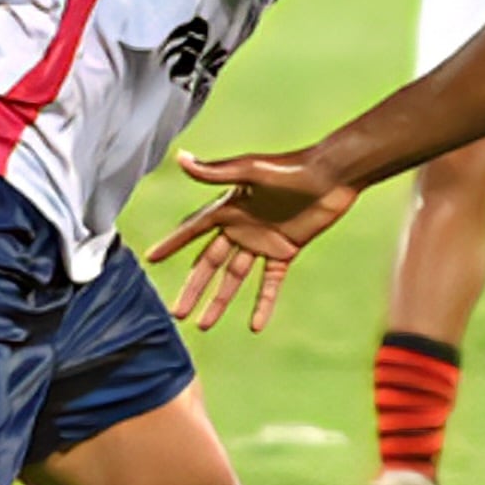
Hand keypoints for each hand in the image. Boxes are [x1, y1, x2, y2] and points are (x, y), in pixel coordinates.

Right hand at [148, 151, 362, 331]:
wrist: (333, 175)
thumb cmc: (292, 168)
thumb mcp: (251, 169)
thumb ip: (215, 172)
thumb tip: (180, 157)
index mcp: (228, 208)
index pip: (193, 230)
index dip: (173, 243)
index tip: (151, 258)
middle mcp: (241, 227)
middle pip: (210, 263)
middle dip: (193, 287)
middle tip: (176, 313)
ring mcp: (262, 241)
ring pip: (235, 278)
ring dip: (220, 301)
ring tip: (203, 326)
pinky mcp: (285, 251)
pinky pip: (270, 282)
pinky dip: (263, 303)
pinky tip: (255, 326)